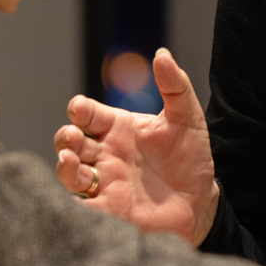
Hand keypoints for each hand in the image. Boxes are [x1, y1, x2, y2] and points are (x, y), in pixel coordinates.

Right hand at [53, 48, 220, 244]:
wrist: (200, 200)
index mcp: (116, 128)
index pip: (87, 113)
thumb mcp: (186, 118)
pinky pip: (84, 207)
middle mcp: (104, 154)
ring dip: (65, 167)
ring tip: (69, 161)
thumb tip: (162, 55)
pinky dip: (75, 204)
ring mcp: (104, 182)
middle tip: (73, 139)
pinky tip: (76, 201)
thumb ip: (174, 86)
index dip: (80, 109)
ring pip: (70, 172)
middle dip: (66, 138)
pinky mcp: (108, 210)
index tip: (80, 109)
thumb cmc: (190, 157)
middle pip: (70, 141)